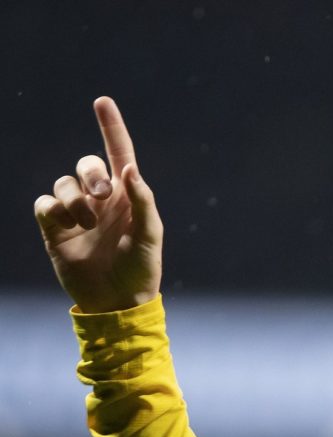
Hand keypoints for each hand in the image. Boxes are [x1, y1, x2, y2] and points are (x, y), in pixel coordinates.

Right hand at [33, 97, 162, 312]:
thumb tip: (128, 168)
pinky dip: (54, 210)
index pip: (118, 152)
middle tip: (102, 195)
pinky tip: (69, 228)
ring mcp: (77, 213)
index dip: (111, 127)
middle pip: (86, 164)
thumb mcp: (150, 235)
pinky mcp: (55, 229)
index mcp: (128, 196)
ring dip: (75, 200)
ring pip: (62, 183)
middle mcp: (101, 199)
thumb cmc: (141, 268)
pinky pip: (44, 204)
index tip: (102, 101)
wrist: (117, 301)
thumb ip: (142, 200)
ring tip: (88, 226)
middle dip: (90, 173)